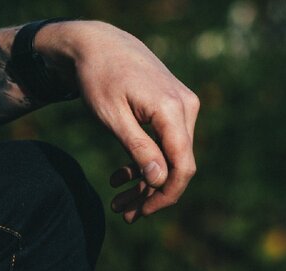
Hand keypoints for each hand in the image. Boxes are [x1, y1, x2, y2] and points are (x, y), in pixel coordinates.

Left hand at [39, 21, 198, 222]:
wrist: (99, 42)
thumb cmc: (98, 77)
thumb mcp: (111, 116)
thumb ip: (138, 148)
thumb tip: (161, 181)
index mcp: (172, 110)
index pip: (183, 165)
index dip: (167, 194)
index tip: (145, 212)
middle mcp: (186, 108)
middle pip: (178, 164)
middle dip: (151, 193)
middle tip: (123, 214)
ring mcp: (185, 107)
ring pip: (172, 156)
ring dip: (146, 181)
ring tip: (118, 200)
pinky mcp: (177, 108)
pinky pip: (168, 143)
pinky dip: (148, 161)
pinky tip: (122, 175)